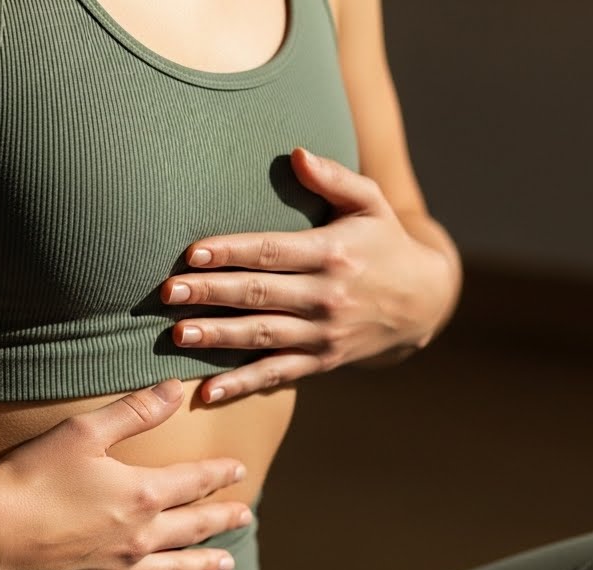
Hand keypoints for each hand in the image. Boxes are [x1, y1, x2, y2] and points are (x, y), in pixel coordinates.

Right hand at [0, 379, 250, 569]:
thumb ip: (135, 411)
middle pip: (192, 526)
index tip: (239, 470)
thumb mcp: (84, 432)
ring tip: (226, 563)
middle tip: (244, 517)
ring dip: (203, 563)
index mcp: (143, 494)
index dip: (218, 473)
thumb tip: (176, 388)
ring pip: (175, 569)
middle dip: (221, 519)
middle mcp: (141, 538)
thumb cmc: (31, 477)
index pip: (193, 481)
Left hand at [161, 146, 460, 402]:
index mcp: (331, 253)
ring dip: (219, 337)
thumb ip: (334, 177)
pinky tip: (207, 393)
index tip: (192, 253)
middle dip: (211, 294)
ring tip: (179, 335)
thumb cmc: (385, 243)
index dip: (231, 252)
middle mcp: (326, 296)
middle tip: (168, 292)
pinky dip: (242, 385)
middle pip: (259, 294)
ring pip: (262, 336)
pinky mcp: (322, 361)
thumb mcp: (371, 203)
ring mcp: (323, 334)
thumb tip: (296, 154)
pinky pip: (277, 375)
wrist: (423, 303)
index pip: (272, 252)